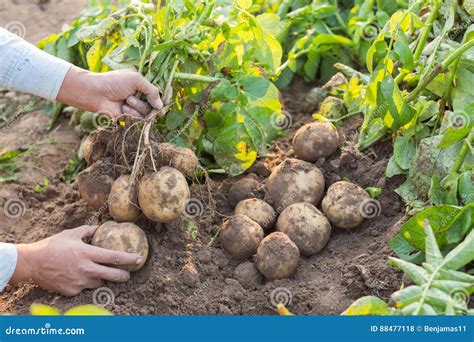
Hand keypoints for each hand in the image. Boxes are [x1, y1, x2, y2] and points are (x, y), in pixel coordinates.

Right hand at [10, 225, 141, 295]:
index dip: (129, 259)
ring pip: (99, 283)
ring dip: (101, 278)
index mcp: (87, 253)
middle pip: (113, 275)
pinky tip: (78, 277)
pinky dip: (85, 283)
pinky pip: (85, 288)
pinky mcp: (72, 291)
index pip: (114, 257)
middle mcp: (86, 269)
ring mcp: (79, 282)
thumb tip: (100, 226)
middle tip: (127, 274)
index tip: (139, 259)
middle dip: (124, 275)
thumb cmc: (51, 246)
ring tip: (97, 272)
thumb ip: (88, 230)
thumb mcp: (71, 234)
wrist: (31, 263)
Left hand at [57, 66, 162, 117]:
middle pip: (156, 105)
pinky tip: (123, 108)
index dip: (162, 97)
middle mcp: (140, 96)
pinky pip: (138, 119)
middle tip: (138, 99)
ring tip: (126, 100)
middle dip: (149, 102)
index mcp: (142, 85)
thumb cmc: (114, 82)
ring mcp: (135, 107)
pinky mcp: (129, 117)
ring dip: (138, 106)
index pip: (158, 92)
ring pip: (147, 112)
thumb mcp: (136, 79)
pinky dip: (131, 113)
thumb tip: (160, 106)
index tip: (165, 100)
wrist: (96, 93)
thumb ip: (152, 90)